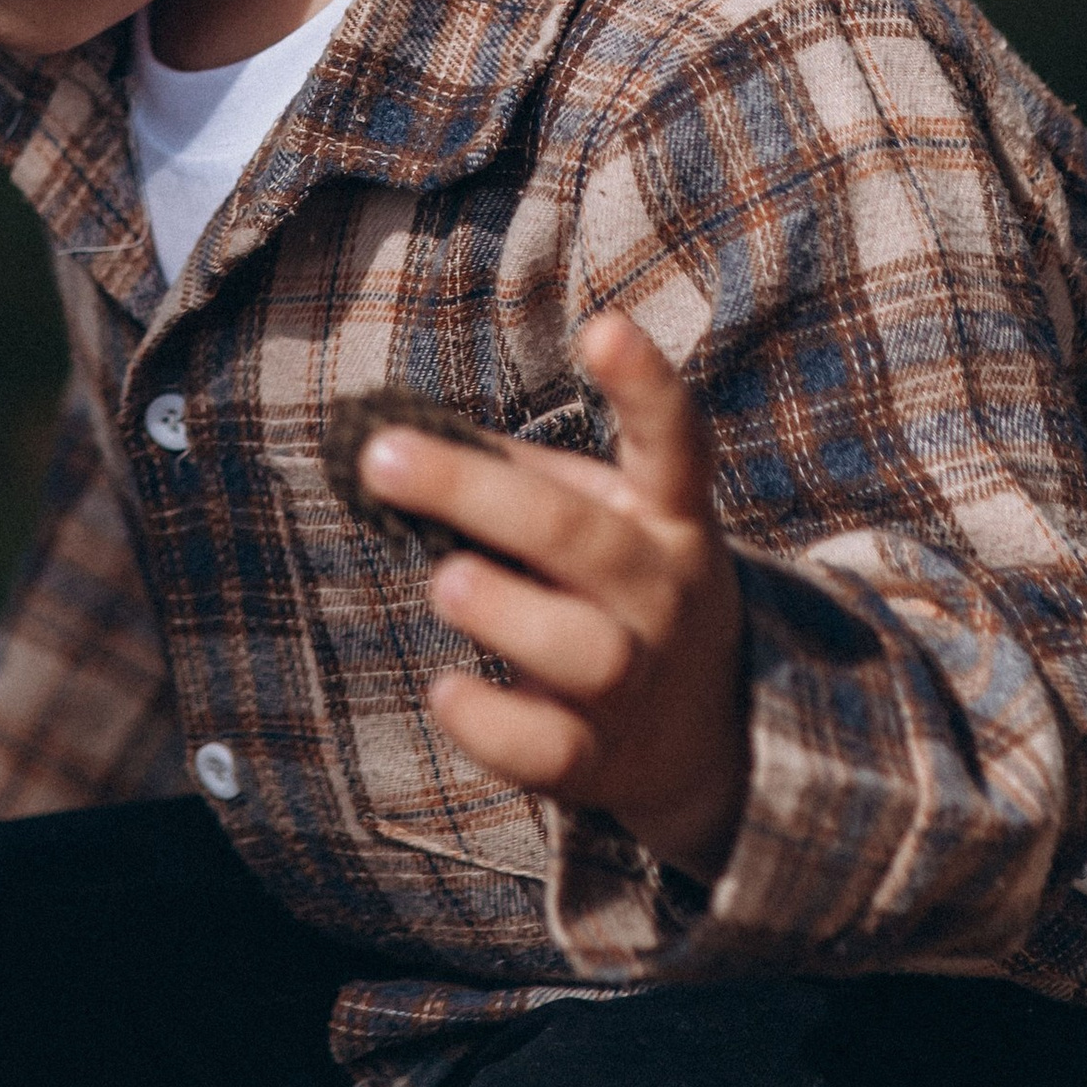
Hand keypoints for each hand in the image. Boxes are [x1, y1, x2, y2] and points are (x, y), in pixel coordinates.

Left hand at [360, 311, 748, 881]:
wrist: (703, 733)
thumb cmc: (613, 584)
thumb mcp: (595, 514)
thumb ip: (513, 472)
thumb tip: (394, 427)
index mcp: (665, 514)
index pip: (674, 442)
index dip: (645, 385)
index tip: (605, 327)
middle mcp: (661, 591)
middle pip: (584, 539)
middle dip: (478, 494)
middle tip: (384, 458)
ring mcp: (637, 680)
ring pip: (584, 650)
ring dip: (504, 613)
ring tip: (443, 584)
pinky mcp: (601, 759)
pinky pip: (549, 750)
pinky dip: (493, 726)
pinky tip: (445, 691)